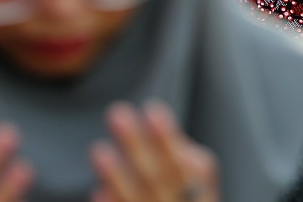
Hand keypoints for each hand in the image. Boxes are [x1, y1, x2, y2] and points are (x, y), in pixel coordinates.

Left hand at [91, 101, 218, 201]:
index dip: (169, 139)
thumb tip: (172, 135)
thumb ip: (191, 166)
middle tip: (117, 114)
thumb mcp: (201, 190)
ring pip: (140, 201)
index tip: (152, 110)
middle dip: (138, 146)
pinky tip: (99, 192)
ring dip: (118, 177)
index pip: (189, 165)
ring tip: (99, 150)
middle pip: (161, 179)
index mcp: (203, 198)